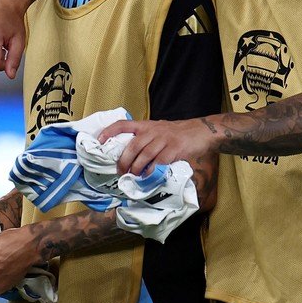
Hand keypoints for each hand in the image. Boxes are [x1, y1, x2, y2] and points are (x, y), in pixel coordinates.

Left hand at [98, 118, 216, 175]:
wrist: (202, 131)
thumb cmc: (179, 133)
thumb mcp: (160, 130)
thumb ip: (147, 139)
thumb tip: (132, 157)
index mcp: (147, 125)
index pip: (123, 124)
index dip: (109, 131)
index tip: (99, 141)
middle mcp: (153, 131)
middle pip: (132, 146)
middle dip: (123, 162)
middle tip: (120, 172)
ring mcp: (164, 139)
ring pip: (143, 156)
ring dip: (136, 169)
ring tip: (133, 177)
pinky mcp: (174, 149)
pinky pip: (158, 163)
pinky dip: (151, 172)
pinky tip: (148, 178)